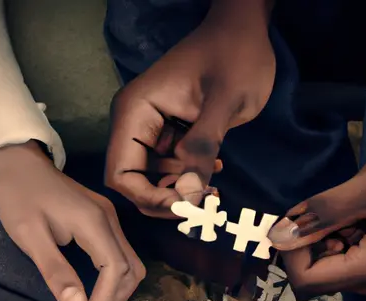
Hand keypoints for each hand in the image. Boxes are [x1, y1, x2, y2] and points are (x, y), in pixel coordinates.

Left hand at [0, 141, 145, 300]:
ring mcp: (111, 221)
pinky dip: (113, 282)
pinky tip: (96, 295)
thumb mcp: (29, 236)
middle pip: (130, 271)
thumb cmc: (19, 197)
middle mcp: (111, 222)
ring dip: (116, 295)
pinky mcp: (105, 223)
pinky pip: (120, 257)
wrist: (20, 162)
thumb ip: (56, 272)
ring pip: (130, 266)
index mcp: (93, 223)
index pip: (114, 271)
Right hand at [106, 5, 275, 216]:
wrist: (244, 30)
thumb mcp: (225, 101)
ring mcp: (148, 129)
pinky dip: (186, 177)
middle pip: (132, 181)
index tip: (186, 206)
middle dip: (164, 199)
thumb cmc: (235, 56)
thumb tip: (188, 197)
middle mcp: (134, 123)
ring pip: (149, 178)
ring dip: (178, 191)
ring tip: (214, 188)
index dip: (148, 198)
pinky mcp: (165, 133)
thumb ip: (203, 148)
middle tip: (201, 205)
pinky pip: (167, 166)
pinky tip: (213, 171)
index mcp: (135, 112)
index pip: (121, 173)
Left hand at [267, 155, 365, 300]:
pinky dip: (343, 244)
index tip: (296, 223)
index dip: (291, 253)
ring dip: (329, 242)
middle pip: (318, 278)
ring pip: (331, 272)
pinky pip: (349, 267)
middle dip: (311, 244)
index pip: (306, 281)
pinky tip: (363, 223)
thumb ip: (324, 210)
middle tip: (333, 212)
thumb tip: (280, 232)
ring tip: (355, 216)